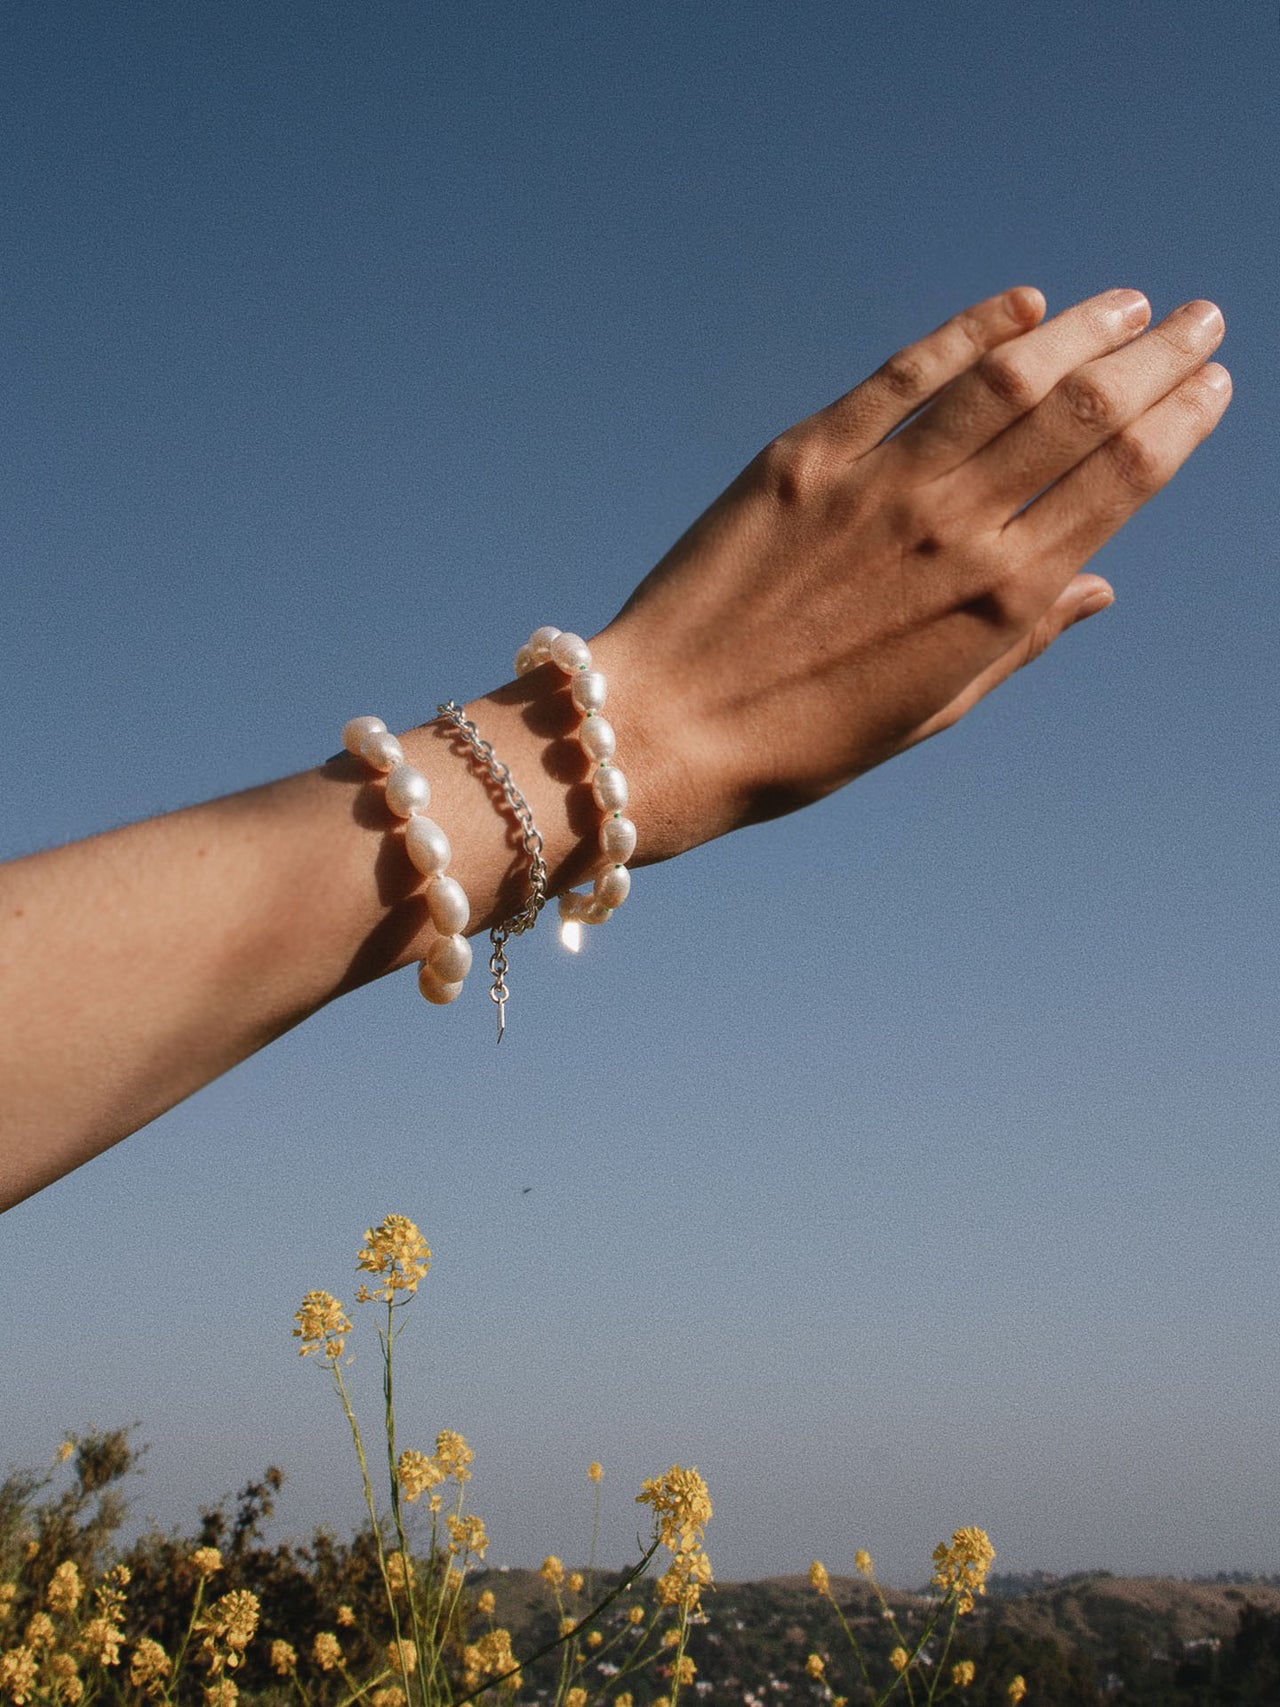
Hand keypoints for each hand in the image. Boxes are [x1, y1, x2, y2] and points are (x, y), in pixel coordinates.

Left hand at [594, 286, 1228, 860]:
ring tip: (1127, 304)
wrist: (667, 730)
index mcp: (998, 601)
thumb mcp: (932, 709)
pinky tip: (1020, 305)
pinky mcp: (806, 456)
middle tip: (1198, 318)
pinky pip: (906, 373)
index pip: (1121, 481)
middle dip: (1156, 357)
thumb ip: (1021, 640)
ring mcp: (879, 484)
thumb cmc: (804, 742)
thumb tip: (1099, 587)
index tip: (1212, 381)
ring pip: (1009, 377)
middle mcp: (954, 529)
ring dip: (1083, 329)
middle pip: (1084, 413)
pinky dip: (971, 330)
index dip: (1180, 419)